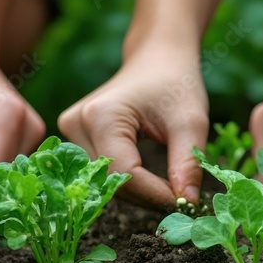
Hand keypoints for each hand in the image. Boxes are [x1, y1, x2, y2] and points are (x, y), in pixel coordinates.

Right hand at [57, 51, 207, 208]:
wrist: (158, 58)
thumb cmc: (175, 84)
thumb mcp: (191, 122)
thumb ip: (188, 164)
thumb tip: (188, 205)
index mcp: (102, 116)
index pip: (125, 174)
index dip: (155, 195)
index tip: (186, 202)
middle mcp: (77, 124)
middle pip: (111, 181)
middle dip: (148, 195)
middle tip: (182, 197)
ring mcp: (71, 131)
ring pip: (105, 182)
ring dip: (138, 191)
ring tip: (168, 184)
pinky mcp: (74, 137)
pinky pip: (101, 173)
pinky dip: (128, 181)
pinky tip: (149, 178)